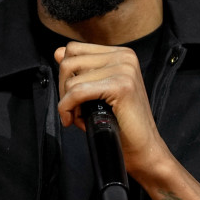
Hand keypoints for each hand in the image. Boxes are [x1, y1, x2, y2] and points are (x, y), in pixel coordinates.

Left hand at [54, 42, 199, 199]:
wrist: (142, 149)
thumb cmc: (120, 124)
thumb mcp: (96, 92)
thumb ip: (80, 71)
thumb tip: (58, 53)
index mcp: (120, 54)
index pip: (74, 50)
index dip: (66, 76)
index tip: (72, 98)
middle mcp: (124, 56)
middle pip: (69, 61)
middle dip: (63, 89)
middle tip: (72, 110)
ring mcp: (125, 69)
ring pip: (71, 78)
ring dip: (67, 102)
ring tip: (79, 117)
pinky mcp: (121, 86)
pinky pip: (77, 92)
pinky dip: (68, 107)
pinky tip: (73, 120)